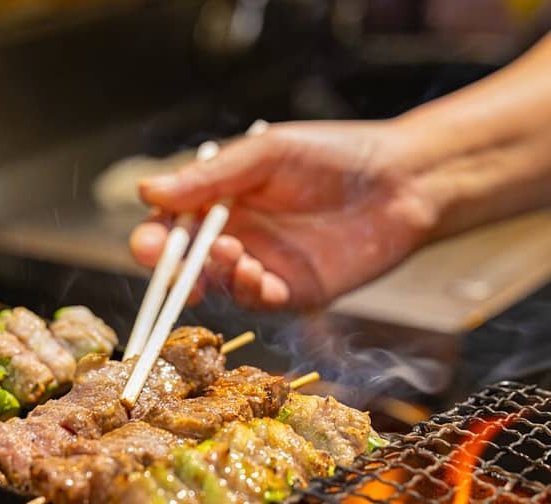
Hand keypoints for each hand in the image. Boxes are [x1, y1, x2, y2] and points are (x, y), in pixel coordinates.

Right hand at [130, 120, 439, 309]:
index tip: (150, 245)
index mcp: (224, 199)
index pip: (173, 225)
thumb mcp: (267, 154)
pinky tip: (259, 274)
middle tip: (176, 266)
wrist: (402, 182)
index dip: (154, 239)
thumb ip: (211, 177)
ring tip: (234, 250)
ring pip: (220, 286)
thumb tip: (148, 192)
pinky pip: (260, 303)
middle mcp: (239, 235)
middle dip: (173, 270)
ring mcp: (266, 266)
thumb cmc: (335, 155)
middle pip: (187, 264)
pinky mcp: (296, 292)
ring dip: (216, 275)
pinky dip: (250, 293)